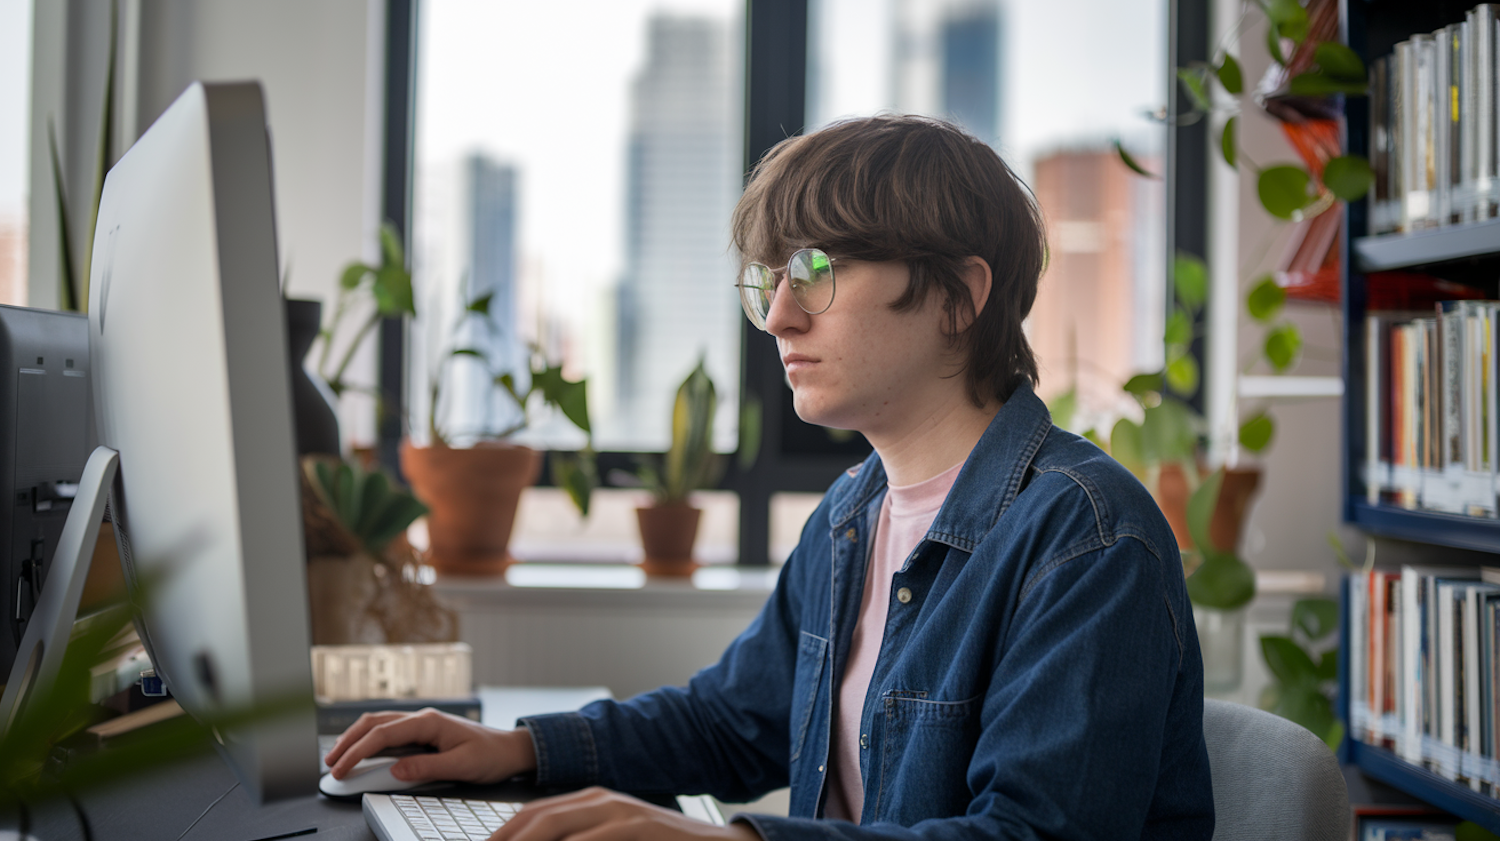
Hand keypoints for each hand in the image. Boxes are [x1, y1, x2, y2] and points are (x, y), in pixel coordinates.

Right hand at [323, 708, 535, 783]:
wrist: (510, 748)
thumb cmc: (490, 754)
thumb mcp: (461, 766)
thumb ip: (427, 768)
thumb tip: (395, 770)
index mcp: (429, 722)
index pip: (383, 734)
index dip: (357, 752)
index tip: (341, 769)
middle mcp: (422, 717)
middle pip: (374, 723)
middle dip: (347, 742)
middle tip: (329, 763)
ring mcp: (422, 723)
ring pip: (379, 725)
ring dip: (355, 739)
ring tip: (337, 756)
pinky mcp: (423, 732)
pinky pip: (389, 732)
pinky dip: (370, 740)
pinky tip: (361, 750)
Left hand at [492, 787, 759, 840]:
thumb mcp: (615, 836)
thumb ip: (582, 838)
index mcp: (593, 800)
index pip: (535, 812)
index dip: (505, 833)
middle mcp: (602, 800)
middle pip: (540, 818)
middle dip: (509, 840)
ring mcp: (621, 813)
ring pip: (559, 828)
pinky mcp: (637, 828)